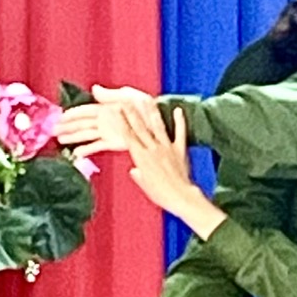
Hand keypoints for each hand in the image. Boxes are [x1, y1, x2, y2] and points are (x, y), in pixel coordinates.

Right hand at [60, 85, 157, 159]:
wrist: (161, 122)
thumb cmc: (147, 107)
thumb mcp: (130, 97)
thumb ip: (111, 95)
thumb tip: (94, 89)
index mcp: (108, 107)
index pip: (85, 111)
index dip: (72, 114)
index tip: (59, 116)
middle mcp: (106, 120)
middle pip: (82, 123)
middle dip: (68, 126)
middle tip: (52, 131)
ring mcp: (110, 131)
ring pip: (87, 134)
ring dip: (73, 137)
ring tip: (60, 140)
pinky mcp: (116, 142)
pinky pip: (98, 145)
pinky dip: (88, 149)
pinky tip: (77, 153)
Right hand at [113, 99, 225, 237]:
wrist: (180, 197)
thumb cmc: (161, 194)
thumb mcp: (144, 184)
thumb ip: (139, 174)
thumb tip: (135, 170)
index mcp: (141, 158)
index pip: (128, 136)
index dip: (121, 122)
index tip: (115, 110)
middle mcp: (152, 149)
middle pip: (140, 128)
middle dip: (132, 112)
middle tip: (125, 99)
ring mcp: (167, 148)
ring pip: (157, 127)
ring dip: (151, 112)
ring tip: (146, 99)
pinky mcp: (179, 150)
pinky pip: (180, 133)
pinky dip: (180, 122)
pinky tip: (178, 110)